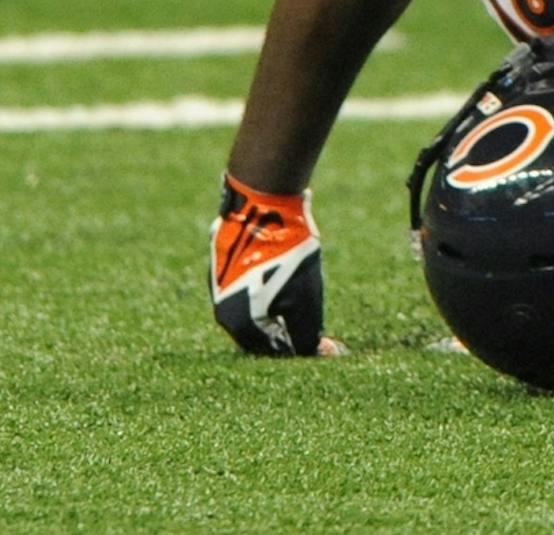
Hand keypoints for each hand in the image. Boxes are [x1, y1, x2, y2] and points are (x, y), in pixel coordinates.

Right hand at [210, 174, 330, 355]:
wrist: (265, 198)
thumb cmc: (286, 253)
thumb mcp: (305, 300)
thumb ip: (306, 335)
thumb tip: (316, 353)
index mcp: (237, 323)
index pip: (272, 352)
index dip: (304, 353)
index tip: (331, 348)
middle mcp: (223, 306)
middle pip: (262, 331)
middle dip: (293, 332)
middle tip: (321, 329)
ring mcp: (222, 280)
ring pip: (257, 306)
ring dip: (283, 309)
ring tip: (307, 298)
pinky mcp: (229, 257)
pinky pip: (253, 282)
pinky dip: (273, 286)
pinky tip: (291, 274)